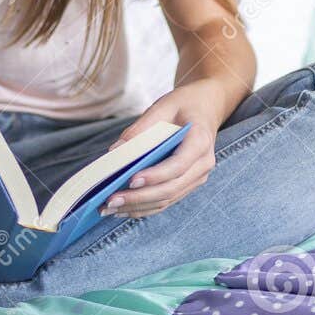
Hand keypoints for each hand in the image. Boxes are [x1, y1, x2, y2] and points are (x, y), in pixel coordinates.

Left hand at [99, 78, 232, 218]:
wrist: (205, 108)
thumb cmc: (183, 105)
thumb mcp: (163, 106)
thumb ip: (140, 128)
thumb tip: (114, 152)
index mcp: (200, 141)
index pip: (178, 165)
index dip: (155, 175)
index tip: (130, 180)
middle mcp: (203, 164)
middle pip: (171, 188)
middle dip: (139, 197)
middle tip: (111, 200)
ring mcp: (197, 177)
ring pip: (167, 199)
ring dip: (138, 207)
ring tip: (110, 208)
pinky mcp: (188, 185)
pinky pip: (166, 201)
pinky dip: (144, 208)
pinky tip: (122, 210)